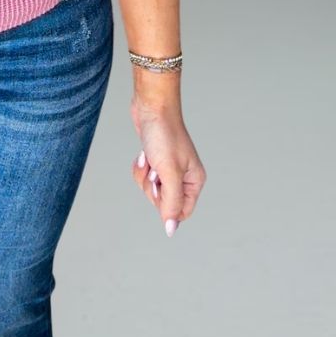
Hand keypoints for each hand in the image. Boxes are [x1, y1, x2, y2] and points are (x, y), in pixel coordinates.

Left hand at [130, 98, 205, 236]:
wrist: (151, 107)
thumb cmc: (164, 135)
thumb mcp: (169, 172)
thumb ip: (171, 203)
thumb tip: (171, 229)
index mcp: (195, 181)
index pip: (181, 212)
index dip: (166, 206)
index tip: (159, 188)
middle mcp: (184, 176)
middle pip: (164, 202)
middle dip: (152, 188)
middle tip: (154, 169)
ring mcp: (169, 168)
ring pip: (151, 189)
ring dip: (144, 176)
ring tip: (149, 158)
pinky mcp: (156, 161)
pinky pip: (144, 176)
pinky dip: (140, 167)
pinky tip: (143, 154)